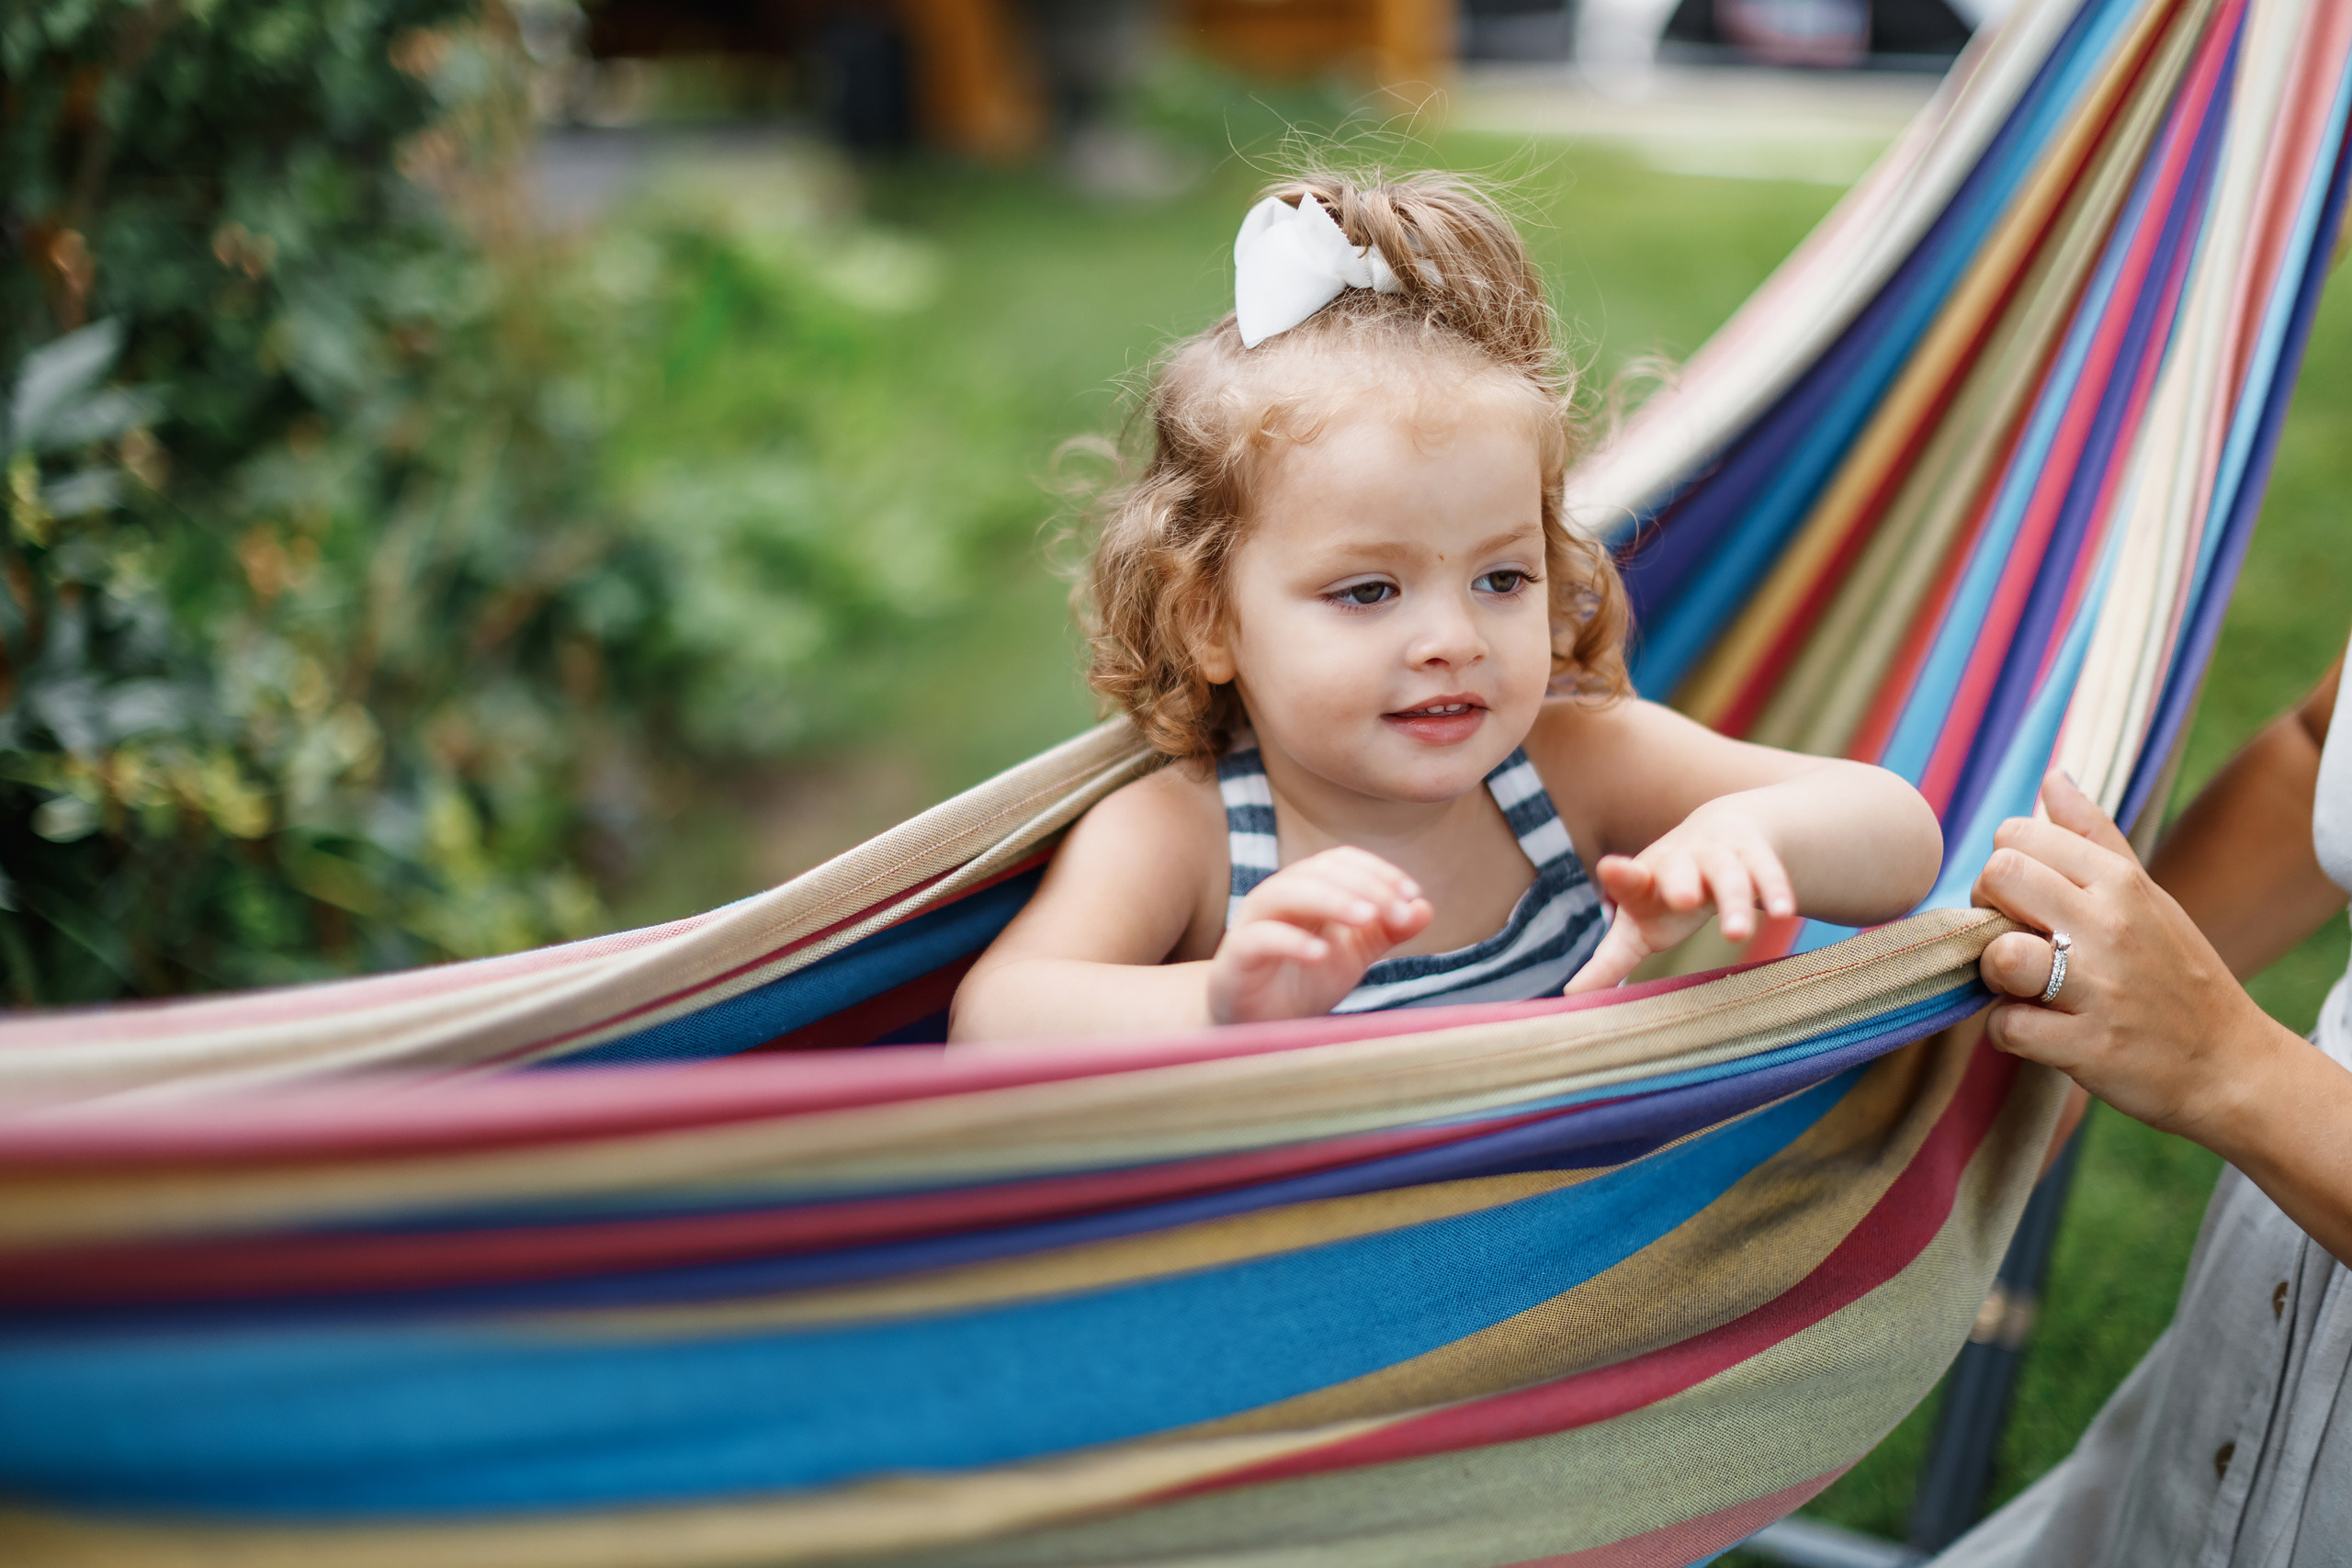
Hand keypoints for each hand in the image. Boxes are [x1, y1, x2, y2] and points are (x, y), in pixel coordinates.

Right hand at [1208, 847, 1432, 1024]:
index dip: (1378, 871)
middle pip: (1319, 871)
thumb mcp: (1354, 955)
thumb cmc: (1303, 982)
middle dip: (1365, 886)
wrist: (1258, 1027)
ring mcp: (1253, 923)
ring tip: (1366, 918)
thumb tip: (1425, 907)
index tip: (1411, 895)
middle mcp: (1277, 897)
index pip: (1341, 861)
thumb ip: (1386, 931)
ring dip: (1332, 900)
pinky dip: (1292, 941)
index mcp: (1306, 889)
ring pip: (1287, 893)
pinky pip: (1260, 938)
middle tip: (1398, 911)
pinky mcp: (1237, 956)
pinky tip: (1322, 953)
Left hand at [1564, 800, 1796, 992]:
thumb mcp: (1640, 925)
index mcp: (1645, 878)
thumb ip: (1610, 960)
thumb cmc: (1668, 894)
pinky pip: (1768, 871)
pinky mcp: (1757, 854)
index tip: (1610, 869)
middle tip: (1683, 901)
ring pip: (1728, 874)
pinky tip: (1785, 913)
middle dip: (1681, 882)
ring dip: (1734, 899)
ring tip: (1737, 932)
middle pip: (1681, 871)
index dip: (1620, 875)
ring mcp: (1720, 854)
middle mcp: (1681, 860)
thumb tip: (1570, 997)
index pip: (1629, 878)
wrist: (1719, 836)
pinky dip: (1776, 889)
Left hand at [1971, 769, 2298, 1144]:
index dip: (2003, 867)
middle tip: (2013, 937)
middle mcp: (2111, 926)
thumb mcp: (2145, 895)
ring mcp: (2101, 987)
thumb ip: (2092, 835)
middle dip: (1985, 909)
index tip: (2022, 899)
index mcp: (2120, 881)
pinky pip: (2007, 1028)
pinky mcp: (2090, 1046)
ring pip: (1998, 956)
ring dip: (1994, 976)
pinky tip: (2039, 1030)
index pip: (2016, 837)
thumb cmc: (2175, 974)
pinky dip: (2010, 1033)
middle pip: (1998, 879)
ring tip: (2024, 986)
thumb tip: (2052, 776)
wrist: (2231, 1065)